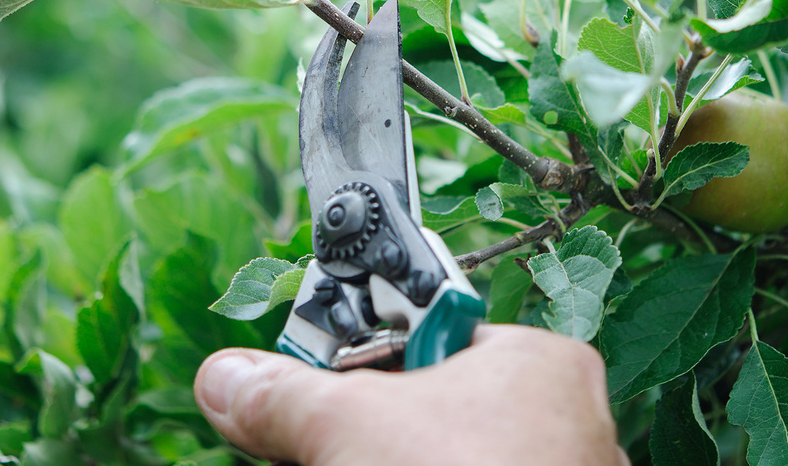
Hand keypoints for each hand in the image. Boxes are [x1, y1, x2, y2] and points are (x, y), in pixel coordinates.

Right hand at [194, 325, 629, 465]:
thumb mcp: (346, 427)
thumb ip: (284, 396)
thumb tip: (224, 377)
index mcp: (538, 364)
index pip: (430, 334)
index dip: (362, 362)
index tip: (314, 394)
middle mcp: (562, 426)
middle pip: (431, 411)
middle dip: (363, 435)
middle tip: (313, 451)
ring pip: (447, 462)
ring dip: (377, 464)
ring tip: (335, 463)